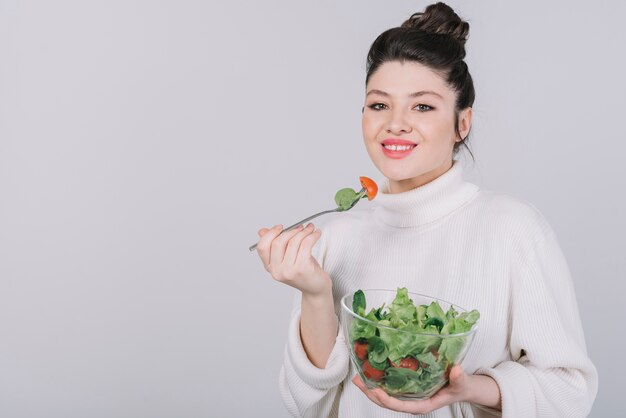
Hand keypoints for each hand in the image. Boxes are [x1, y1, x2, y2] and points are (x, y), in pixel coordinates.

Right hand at [256, 224, 330, 296]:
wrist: (316, 288)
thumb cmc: (303, 271)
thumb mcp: (286, 258)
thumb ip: (274, 245)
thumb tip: (262, 231)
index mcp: (270, 267)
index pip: (262, 247)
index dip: (270, 234)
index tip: (280, 227)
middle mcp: (277, 271)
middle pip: (278, 242)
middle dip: (291, 231)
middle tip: (301, 227)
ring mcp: (289, 271)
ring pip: (293, 242)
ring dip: (304, 232)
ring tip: (310, 229)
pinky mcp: (302, 269)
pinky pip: (306, 245)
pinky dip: (313, 236)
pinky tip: (317, 234)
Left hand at [352, 365, 479, 413]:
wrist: (461, 386)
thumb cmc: (460, 386)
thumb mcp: (461, 383)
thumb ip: (459, 378)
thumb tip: (457, 370)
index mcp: (423, 404)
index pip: (401, 406)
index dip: (387, 400)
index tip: (375, 391)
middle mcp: (413, 401)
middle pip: (388, 402)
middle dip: (371, 393)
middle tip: (359, 381)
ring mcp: (409, 395)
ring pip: (386, 395)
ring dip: (371, 387)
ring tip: (358, 377)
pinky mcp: (408, 388)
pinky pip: (390, 387)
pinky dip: (379, 381)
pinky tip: (370, 372)